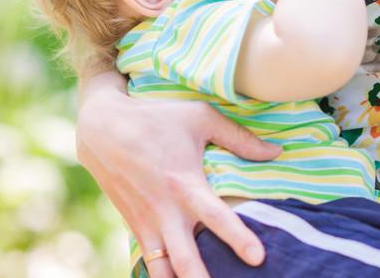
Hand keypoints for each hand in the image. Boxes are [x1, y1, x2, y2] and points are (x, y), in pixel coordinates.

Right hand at [76, 72, 281, 277]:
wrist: (102, 128)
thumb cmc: (157, 118)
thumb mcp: (200, 117)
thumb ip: (239, 137)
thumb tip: (277, 152)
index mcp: (184, 183)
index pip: (215, 216)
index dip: (237, 238)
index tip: (258, 257)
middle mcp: (165, 210)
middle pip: (185, 260)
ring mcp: (147, 223)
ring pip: (163, 271)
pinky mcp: (135, 228)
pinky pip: (151, 263)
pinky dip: (164, 277)